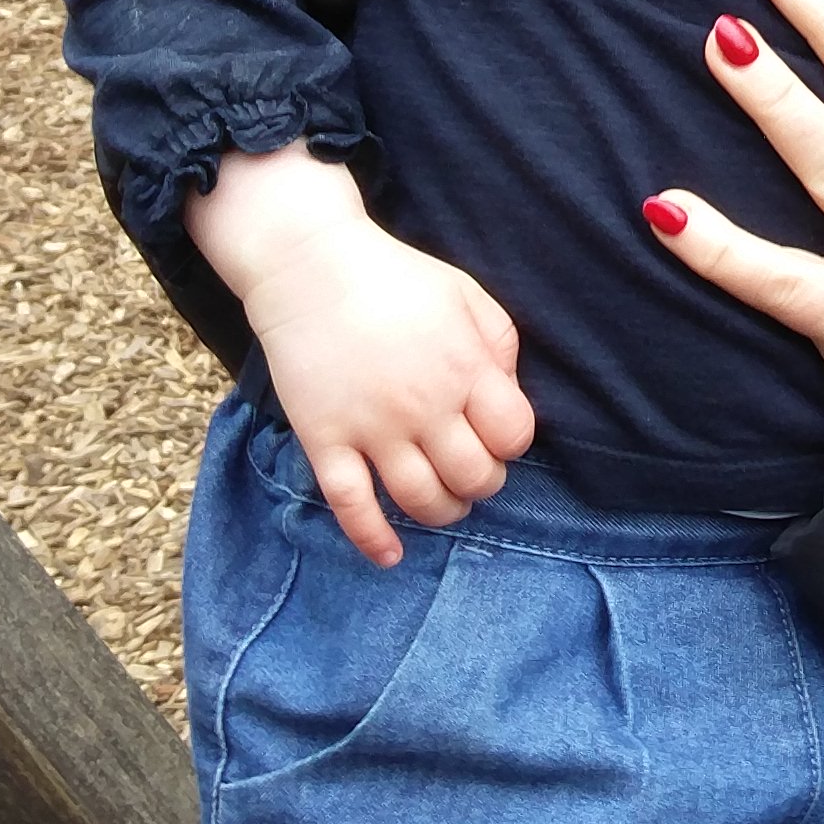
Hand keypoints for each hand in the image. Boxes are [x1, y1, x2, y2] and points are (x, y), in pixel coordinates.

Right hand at [187, 146, 534, 565]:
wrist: (309, 268)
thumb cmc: (395, 278)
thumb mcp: (466, 294)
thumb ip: (498, 344)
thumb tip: (509, 394)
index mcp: (466, 369)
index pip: (514, 436)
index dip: (511, 444)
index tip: (495, 436)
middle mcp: (424, 407)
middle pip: (475, 478)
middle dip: (481, 482)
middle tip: (469, 470)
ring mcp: (373, 429)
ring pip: (423, 501)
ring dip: (442, 512)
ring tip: (442, 501)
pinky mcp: (326, 441)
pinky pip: (352, 506)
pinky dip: (373, 539)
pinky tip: (390, 555)